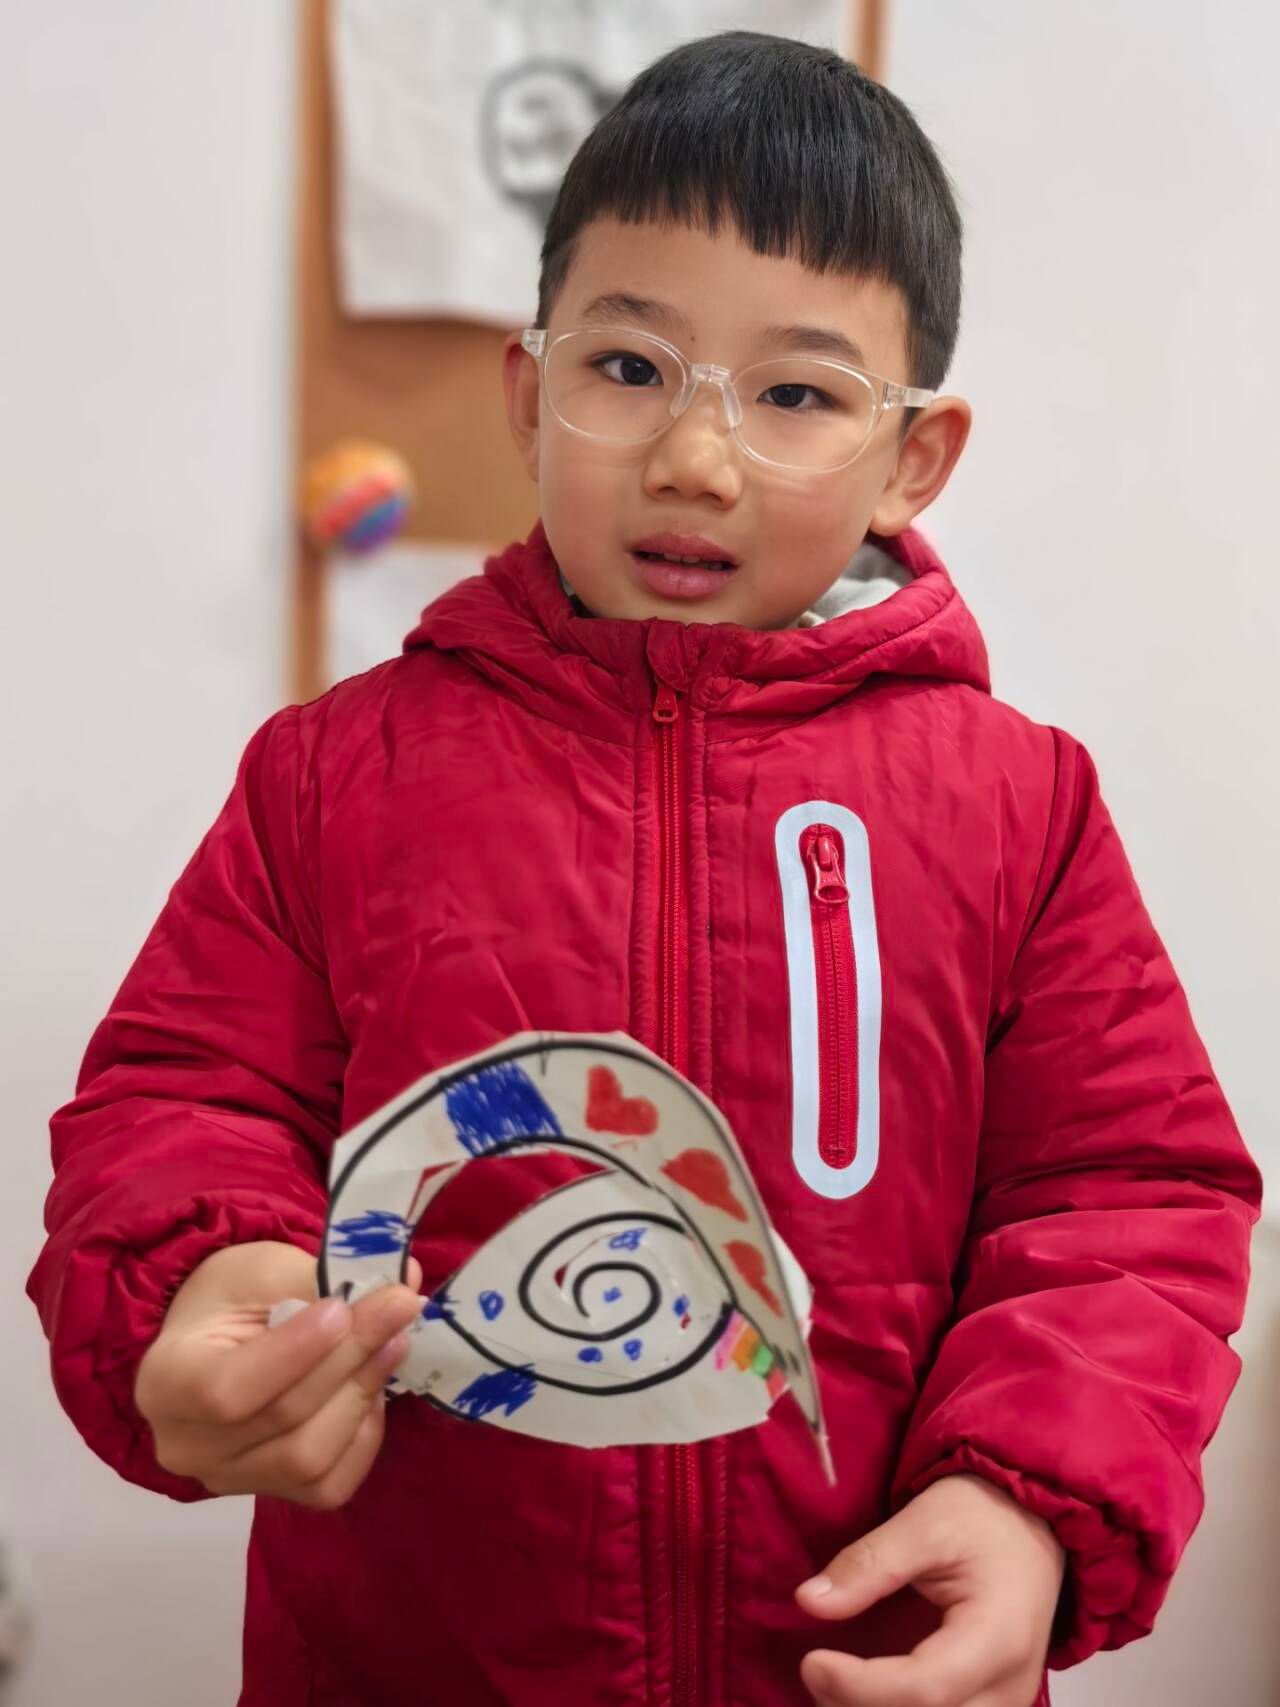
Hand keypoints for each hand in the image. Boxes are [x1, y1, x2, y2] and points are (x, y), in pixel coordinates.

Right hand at [135, 1240, 422, 1509]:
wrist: (218, 1333)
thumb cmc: (234, 1296)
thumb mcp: (266, 1271)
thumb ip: (327, 1280)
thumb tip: (406, 1282)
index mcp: (165, 1382)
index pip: (227, 1390)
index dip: (295, 1353)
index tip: (341, 1308)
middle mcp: (186, 1446)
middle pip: (283, 1419)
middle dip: (350, 1359)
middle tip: (399, 1307)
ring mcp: (227, 1480)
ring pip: (310, 1459)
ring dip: (363, 1394)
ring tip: (394, 1342)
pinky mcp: (270, 1494)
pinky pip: (329, 1486)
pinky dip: (363, 1437)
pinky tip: (371, 1391)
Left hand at [795, 1473, 1063, 1706]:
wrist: (1031, 1524)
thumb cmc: (984, 1516)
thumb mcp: (924, 1522)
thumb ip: (869, 1564)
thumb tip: (809, 1601)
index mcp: (998, 1638)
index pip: (923, 1689)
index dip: (859, 1686)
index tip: (812, 1662)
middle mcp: (1010, 1686)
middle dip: (862, 1706)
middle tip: (817, 1670)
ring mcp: (1007, 1702)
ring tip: (837, 1681)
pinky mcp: (994, 1703)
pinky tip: (865, 1690)